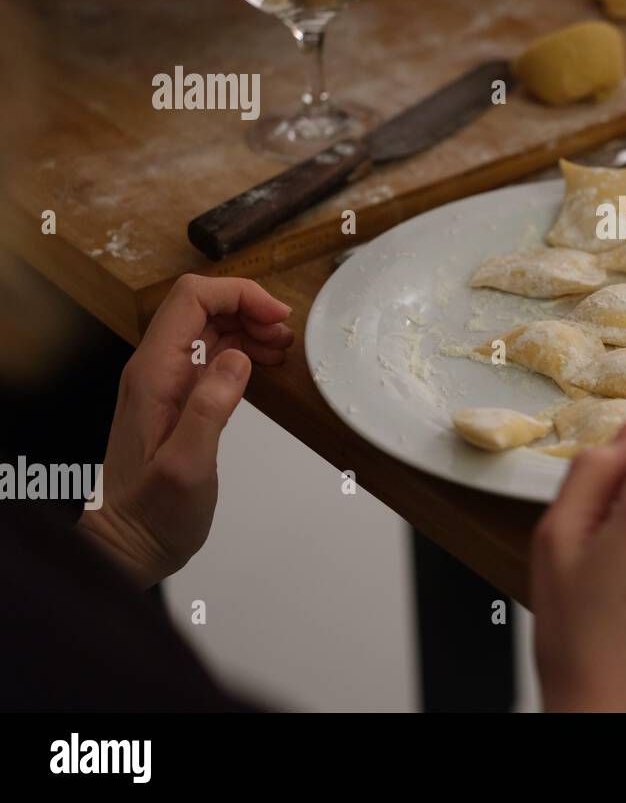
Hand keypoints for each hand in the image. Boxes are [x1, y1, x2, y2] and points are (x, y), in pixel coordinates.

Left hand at [78, 274, 292, 587]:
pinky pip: (210, 355)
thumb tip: (238, 358)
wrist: (127, 544)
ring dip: (248, 326)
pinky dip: (241, 349)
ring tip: (283, 347)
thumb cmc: (153, 514)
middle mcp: (155, 368)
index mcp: (153, 373)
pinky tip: (265, 364)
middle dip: (248, 307)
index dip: (239, 295)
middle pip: (201, 305)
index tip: (277, 317)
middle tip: (286, 335)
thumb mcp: (187, 466)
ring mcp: (165, 381)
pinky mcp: (177, 398)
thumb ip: (210, 407)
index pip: (192, 299)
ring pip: (208, 327)